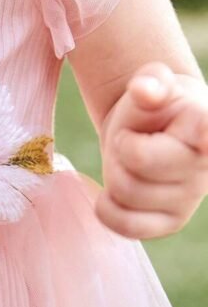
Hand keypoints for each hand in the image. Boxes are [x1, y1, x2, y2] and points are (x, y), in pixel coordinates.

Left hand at [96, 62, 207, 239]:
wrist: (152, 134)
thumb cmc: (154, 105)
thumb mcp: (151, 84)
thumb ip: (150, 82)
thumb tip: (144, 88)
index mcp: (206, 126)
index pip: (206, 131)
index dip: (178, 137)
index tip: (192, 129)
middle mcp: (205, 167)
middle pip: (137, 162)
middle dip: (120, 147)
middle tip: (128, 139)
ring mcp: (189, 199)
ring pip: (126, 193)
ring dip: (113, 173)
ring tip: (126, 161)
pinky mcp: (170, 222)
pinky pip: (127, 225)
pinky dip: (108, 210)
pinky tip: (111, 193)